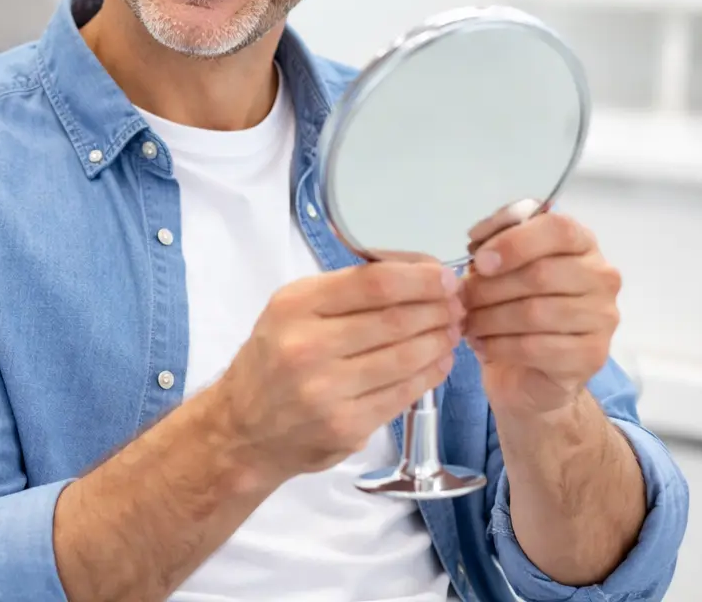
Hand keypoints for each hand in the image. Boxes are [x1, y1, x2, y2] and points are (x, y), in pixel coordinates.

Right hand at [213, 258, 462, 482]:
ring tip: (452, 331)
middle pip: (396, 320)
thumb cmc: (274, 359)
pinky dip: (429, 374)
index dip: (419, 278)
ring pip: (406, 358)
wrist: (243, 429)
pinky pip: (403, 394)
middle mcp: (307, 347)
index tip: (445, 277)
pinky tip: (438, 362)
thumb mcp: (291, 309)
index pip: (374, 284)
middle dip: (438, 309)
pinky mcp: (346, 427)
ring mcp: (327, 391)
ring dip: (440, 341)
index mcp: (294, 307)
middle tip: (457, 305)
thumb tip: (416, 273)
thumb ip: (345, 290)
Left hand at [461, 210, 621, 417]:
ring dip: (490, 318)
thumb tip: (478, 245)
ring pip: (535, 312)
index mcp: (581, 243)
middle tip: (461, 299)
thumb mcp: (498, 266)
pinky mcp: (592, 355)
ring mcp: (602, 317)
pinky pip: (536, 347)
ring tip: (467, 323)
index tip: (478, 260)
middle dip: (489, 287)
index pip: (557, 228)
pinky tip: (481, 345)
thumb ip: (492, 244)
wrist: (527, 369)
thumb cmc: (512, 304)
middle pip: (541, 274)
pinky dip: (499, 346)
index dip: (513, 241)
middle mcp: (601, 276)